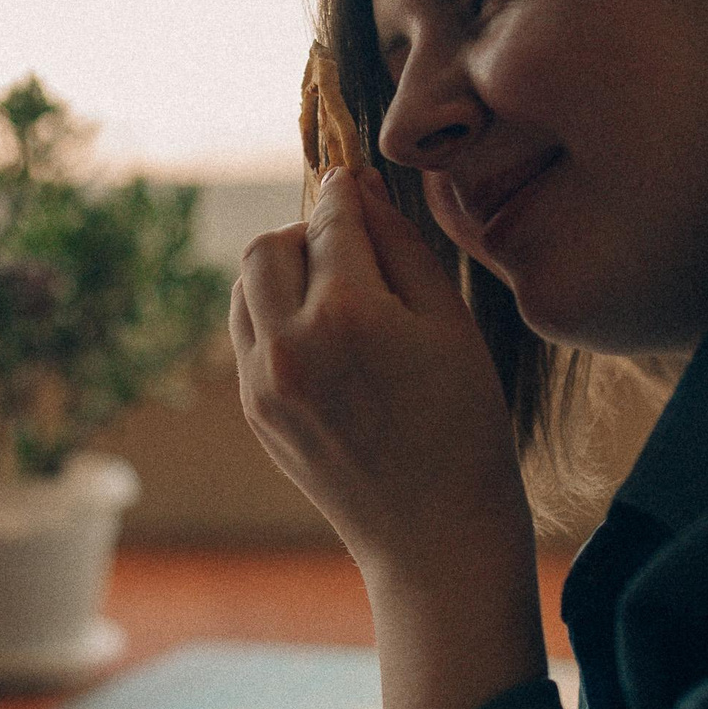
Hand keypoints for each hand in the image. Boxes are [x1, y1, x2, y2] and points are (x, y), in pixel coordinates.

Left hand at [230, 166, 526, 578]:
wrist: (432, 531)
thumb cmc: (463, 424)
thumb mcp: (449, 323)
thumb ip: (401, 246)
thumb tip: (359, 189)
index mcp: (347, 314)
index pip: (330, 219)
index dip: (345, 191)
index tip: (353, 177)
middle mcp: (290, 343)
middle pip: (267, 245)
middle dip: (305, 233)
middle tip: (350, 248)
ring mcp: (262, 381)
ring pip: (245, 288)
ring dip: (281, 273)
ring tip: (336, 293)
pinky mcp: (253, 409)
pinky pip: (245, 334)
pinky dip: (273, 315)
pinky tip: (322, 336)